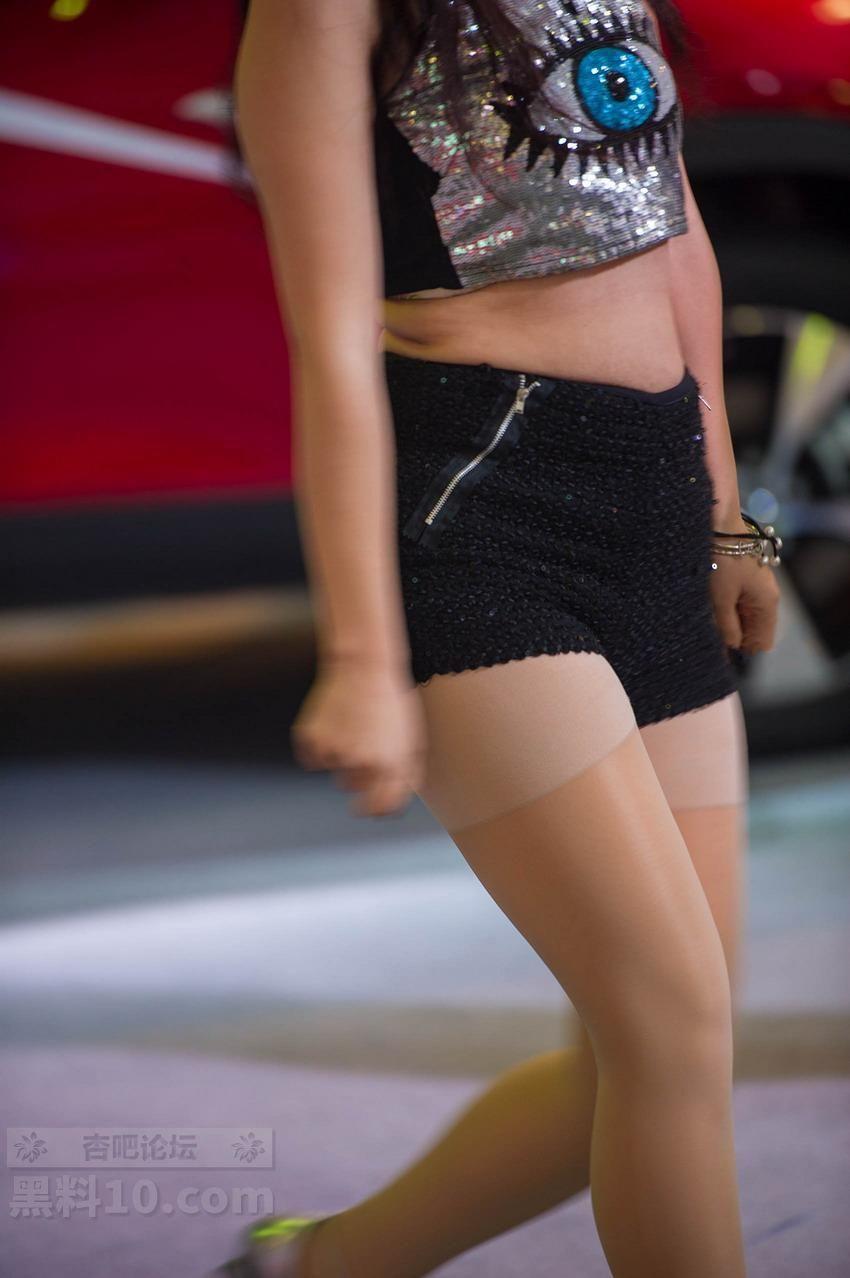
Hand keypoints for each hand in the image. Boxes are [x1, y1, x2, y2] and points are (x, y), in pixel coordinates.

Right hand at [290, 656, 427, 816]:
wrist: (364, 666)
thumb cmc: (392, 702)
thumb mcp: (413, 739)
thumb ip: (407, 777)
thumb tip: (393, 806)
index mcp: (391, 766)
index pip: (379, 807)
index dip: (375, 808)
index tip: (369, 805)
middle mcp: (361, 763)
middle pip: (354, 787)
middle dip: (359, 772)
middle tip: (364, 741)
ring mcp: (334, 752)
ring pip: (334, 771)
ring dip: (341, 758)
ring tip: (352, 726)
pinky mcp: (311, 739)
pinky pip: (313, 758)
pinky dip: (320, 746)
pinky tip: (333, 723)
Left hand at [708, 515, 780, 654]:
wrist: (718, 526)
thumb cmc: (721, 562)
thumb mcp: (721, 598)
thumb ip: (727, 626)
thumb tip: (732, 646)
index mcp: (766, 604)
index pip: (763, 642)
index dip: (743, 650)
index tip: (721, 650)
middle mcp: (767, 597)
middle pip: (754, 630)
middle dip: (734, 636)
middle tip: (709, 634)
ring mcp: (757, 587)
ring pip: (745, 617)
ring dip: (728, 622)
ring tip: (707, 618)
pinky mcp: (746, 578)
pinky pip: (739, 603)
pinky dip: (727, 608)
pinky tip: (710, 606)